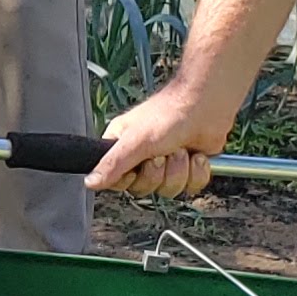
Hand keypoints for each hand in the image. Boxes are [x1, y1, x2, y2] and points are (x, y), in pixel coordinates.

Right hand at [88, 86, 224, 202]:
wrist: (206, 106)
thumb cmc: (170, 113)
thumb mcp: (134, 141)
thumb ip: (111, 164)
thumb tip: (90, 182)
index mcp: (122, 147)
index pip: (117, 182)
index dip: (130, 179)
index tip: (137, 166)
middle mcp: (142, 157)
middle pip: (144, 188)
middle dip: (159, 173)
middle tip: (163, 153)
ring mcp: (167, 163)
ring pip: (169, 189)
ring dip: (180, 171)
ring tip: (182, 150)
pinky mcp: (189, 167)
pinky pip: (191, 186)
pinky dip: (198, 171)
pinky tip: (197, 155)